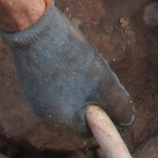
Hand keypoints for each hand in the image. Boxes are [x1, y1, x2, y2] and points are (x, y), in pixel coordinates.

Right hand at [0, 0, 133, 130]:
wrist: (35, 28)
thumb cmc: (73, 57)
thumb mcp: (105, 83)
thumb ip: (119, 106)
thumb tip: (127, 121)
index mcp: (61, 120)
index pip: (89, 129)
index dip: (103, 114)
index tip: (109, 93)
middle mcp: (44, 114)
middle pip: (77, 113)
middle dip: (91, 97)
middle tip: (97, 74)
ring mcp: (34, 97)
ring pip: (67, 98)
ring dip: (79, 85)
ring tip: (81, 62)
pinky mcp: (30, 81)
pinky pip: (54, 86)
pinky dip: (65, 76)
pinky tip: (67, 56)